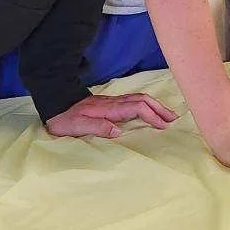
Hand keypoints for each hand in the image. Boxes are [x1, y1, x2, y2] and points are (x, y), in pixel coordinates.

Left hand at [45, 93, 177, 138]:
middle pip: (143, 100)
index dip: (152, 116)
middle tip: (174, 119)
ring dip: (155, 106)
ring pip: (140, 99)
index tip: (163, 126)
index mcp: (109, 109)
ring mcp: (113, 102)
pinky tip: (149, 111)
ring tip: (167, 115)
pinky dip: (146, 105)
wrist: (56, 105)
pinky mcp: (111, 104)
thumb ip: (97, 127)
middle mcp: (114, 102)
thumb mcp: (77, 126)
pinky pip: (134, 101)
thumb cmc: (65, 119)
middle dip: (160, 108)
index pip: (137, 108)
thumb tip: (118, 131)